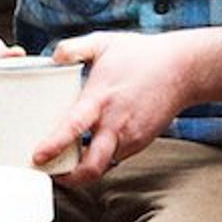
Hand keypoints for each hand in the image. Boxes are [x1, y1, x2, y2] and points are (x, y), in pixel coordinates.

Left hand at [41, 28, 205, 182]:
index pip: (74, 127)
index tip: (38, 157)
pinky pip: (115, 157)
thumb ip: (74, 48)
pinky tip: (88, 150)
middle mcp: (115, 123)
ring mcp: (130, 136)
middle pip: (92, 166)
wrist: (183, 69)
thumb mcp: (103, 42)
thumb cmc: (142, 55)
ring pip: (103, 165)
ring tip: (64, 164)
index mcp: (101, 99)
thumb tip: (53, 57)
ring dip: (83, 169)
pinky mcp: (140, 142)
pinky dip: (100, 158)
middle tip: (50, 175)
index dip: (54, 145)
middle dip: (70, 179)